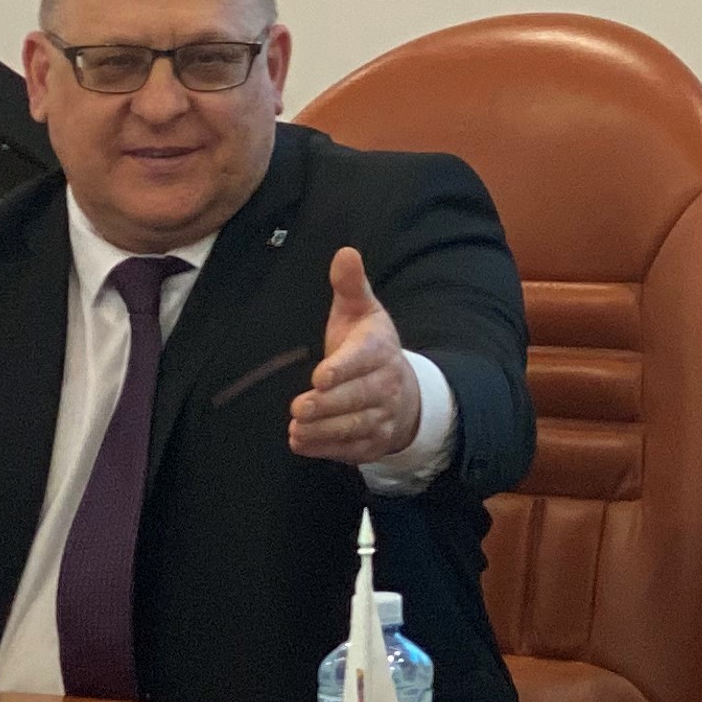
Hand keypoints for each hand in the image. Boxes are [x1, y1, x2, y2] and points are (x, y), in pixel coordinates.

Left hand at [288, 248, 421, 463]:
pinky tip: (302, 441)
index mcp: (380, 348)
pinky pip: (350, 449)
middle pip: (356, 397)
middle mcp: (386, 384)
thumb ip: (350, 285)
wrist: (405, 392)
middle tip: (299, 407)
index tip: (320, 376)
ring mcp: (383, 416)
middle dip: (327, 404)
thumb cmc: (369, 347)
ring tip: (296, 427)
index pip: (364, 359)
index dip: (343, 369)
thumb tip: (345, 252)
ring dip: (322, 430)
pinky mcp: (373, 442)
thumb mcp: (361, 312)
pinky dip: (324, 448)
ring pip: (352, 426)